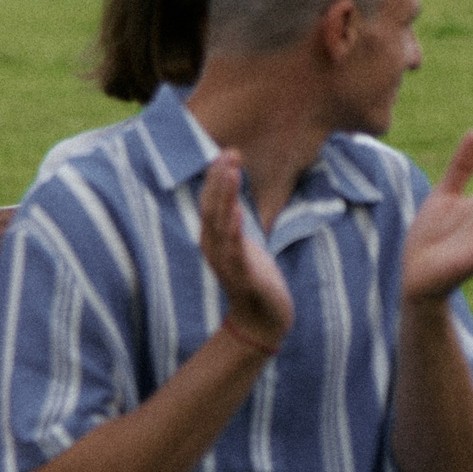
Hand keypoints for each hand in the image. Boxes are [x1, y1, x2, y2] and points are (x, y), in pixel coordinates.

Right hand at [197, 153, 293, 351]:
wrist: (262, 320)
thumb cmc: (253, 277)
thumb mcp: (241, 243)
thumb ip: (234, 219)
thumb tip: (233, 190)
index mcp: (214, 239)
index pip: (210, 202)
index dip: (215, 177)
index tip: (226, 151)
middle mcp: (214, 249)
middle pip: (211, 208)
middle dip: (219, 180)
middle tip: (229, 152)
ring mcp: (227, 263)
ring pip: (221, 226)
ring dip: (225, 198)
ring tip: (230, 172)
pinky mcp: (243, 277)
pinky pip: (235, 252)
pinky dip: (234, 231)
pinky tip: (237, 212)